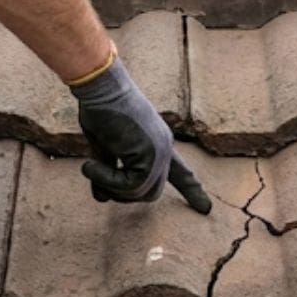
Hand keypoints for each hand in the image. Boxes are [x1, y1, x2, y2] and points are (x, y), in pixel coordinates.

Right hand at [70, 55, 211, 213]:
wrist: (100, 87)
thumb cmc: (99, 108)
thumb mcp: (105, 145)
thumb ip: (108, 170)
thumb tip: (102, 198)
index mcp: (158, 142)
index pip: (180, 171)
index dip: (191, 189)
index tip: (206, 209)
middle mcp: (164, 147)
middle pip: (151, 192)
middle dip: (122, 193)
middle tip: (97, 176)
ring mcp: (160, 151)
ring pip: (140, 192)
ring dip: (110, 186)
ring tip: (91, 167)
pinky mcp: (151, 153)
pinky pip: (130, 186)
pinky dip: (107, 181)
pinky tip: (90, 165)